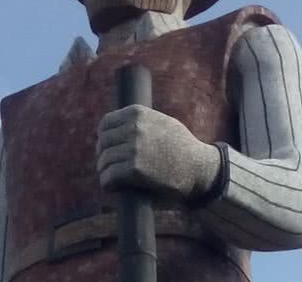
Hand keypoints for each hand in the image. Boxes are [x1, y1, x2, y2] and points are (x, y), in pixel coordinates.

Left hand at [95, 104, 220, 201]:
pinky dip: (108, 185)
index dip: (104, 139)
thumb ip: (140, 122)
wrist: (199, 167)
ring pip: (104, 161)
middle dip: (104, 156)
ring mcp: (133, 148)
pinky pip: (108, 177)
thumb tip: (116, 128)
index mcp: (137, 113)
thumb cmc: (181, 147)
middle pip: (103, 143)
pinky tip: (114, 188)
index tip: (108, 149)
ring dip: (106, 172)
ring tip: (113, 179)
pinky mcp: (134, 169)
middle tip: (110, 167)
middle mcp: (134, 128)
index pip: (105, 124)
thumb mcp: (161, 123)